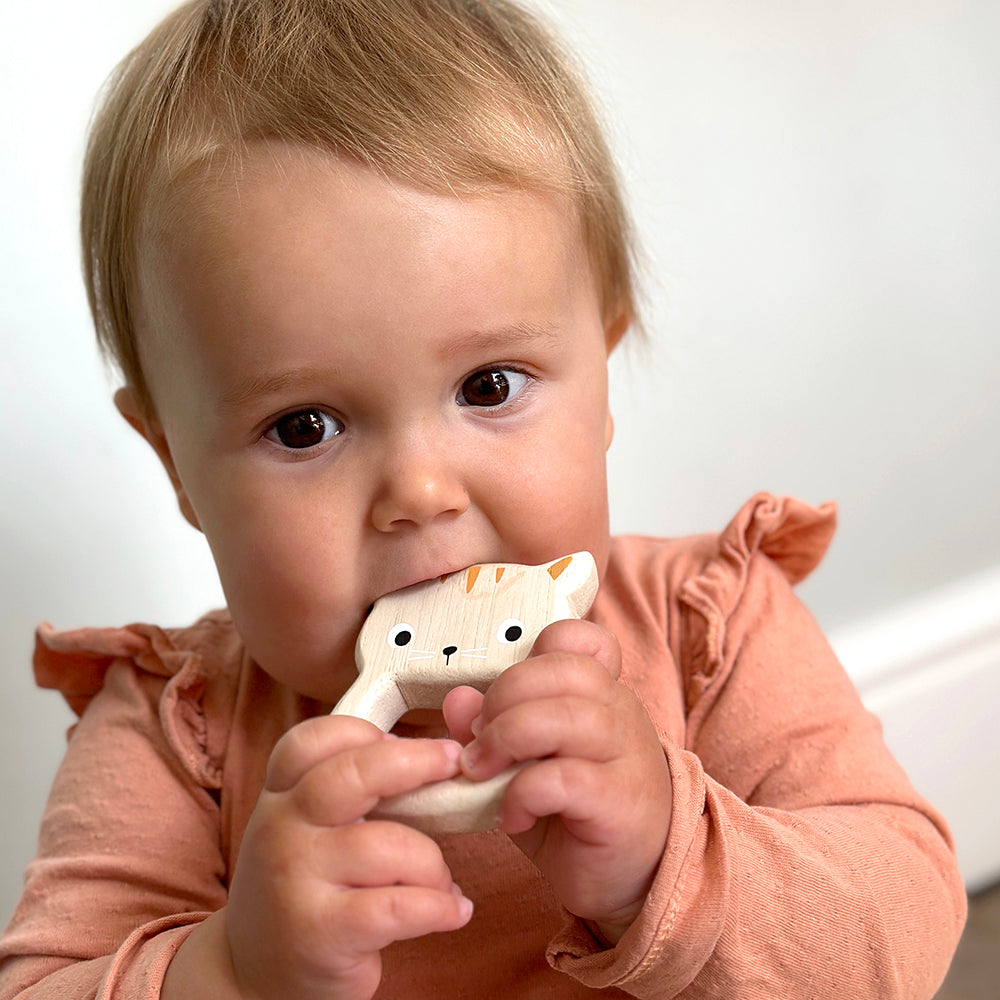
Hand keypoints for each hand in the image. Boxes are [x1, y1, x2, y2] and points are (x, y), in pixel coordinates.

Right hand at [222, 715, 472, 999]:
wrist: (252, 976)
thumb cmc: (302, 885)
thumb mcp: (305, 826)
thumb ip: (348, 788)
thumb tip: (425, 753)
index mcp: (279, 795)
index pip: (313, 740)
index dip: (363, 731)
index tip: (402, 739)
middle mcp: (280, 828)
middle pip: (353, 774)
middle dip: (416, 761)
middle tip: (454, 762)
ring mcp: (297, 879)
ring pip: (389, 845)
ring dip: (434, 863)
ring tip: (442, 881)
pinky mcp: (320, 932)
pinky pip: (399, 907)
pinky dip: (441, 907)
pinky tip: (455, 911)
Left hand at [443, 620, 671, 944]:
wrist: (633, 877)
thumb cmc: (574, 811)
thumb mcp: (525, 763)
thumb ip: (491, 728)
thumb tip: (457, 699)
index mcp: (598, 691)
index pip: (579, 638)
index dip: (536, 651)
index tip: (502, 695)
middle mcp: (619, 711)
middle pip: (564, 670)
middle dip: (504, 696)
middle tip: (478, 742)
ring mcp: (625, 754)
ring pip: (567, 716)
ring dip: (508, 738)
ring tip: (482, 773)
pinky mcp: (619, 802)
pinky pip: (566, 778)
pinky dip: (524, 793)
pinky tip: (511, 815)